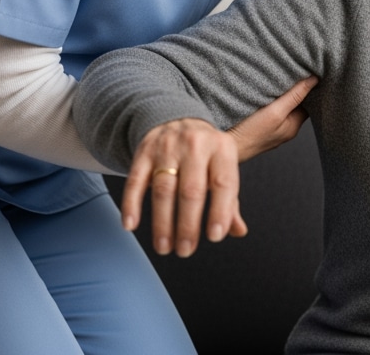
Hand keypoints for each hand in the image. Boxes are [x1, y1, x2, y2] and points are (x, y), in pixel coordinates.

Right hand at [123, 118, 243, 257]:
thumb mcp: (222, 167)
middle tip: (185, 251)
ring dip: (162, 223)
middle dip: (188, 225)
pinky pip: (135, 180)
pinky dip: (132, 204)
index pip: (223, 183)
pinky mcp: (143, 152)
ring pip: (163, 189)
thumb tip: (238, 231)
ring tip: (165, 248)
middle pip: (191, 190)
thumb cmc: (205, 153)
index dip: (220, 211)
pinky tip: (131, 226)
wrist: (177, 118)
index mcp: (222, 148)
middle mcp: (195, 145)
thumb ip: (230, 200)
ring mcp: (167, 148)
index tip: (215, 237)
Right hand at [229, 76, 316, 160]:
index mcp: (293, 126)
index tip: (307, 71)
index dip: (309, 87)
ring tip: (277, 78)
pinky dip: (269, 100)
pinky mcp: (257, 127)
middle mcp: (284, 129)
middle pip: (295, 104)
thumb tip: (314, 80)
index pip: (309, 103)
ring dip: (280, 94)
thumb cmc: (249, 134)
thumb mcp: (275, 112)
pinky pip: (268, 111)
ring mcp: (271, 129)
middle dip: (294, 89)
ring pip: (281, 107)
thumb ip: (294, 96)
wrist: (223, 148)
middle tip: (292, 71)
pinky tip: (262, 92)